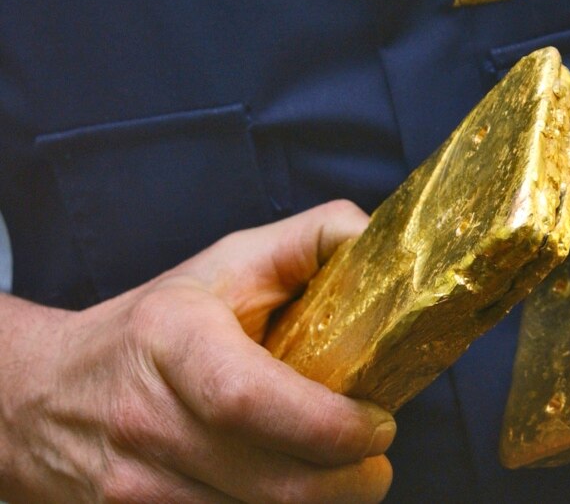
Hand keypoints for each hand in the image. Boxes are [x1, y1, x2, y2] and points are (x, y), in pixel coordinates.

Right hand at [0, 201, 394, 502]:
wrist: (42, 395)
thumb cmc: (160, 322)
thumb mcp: (230, 263)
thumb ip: (313, 240)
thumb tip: (378, 239)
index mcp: (173, 338)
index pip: (246, 399)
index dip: (326, 425)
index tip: (377, 425)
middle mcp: (145, 417)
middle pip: (269, 483)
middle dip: (347, 484)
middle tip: (376, 463)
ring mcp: (132, 485)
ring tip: (341, 475)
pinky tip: (291, 490)